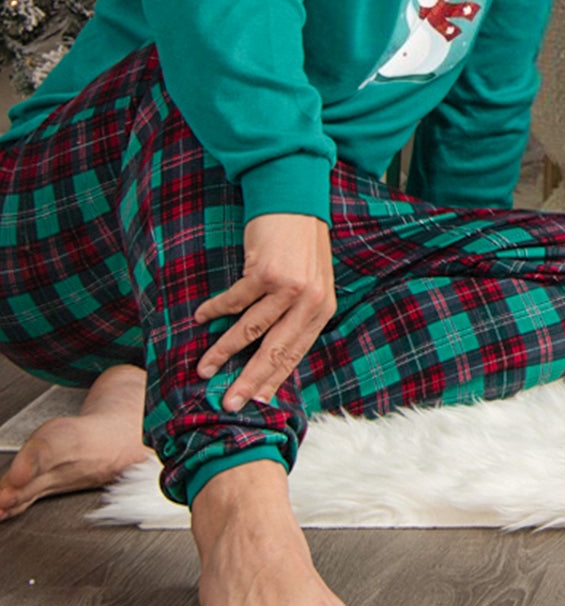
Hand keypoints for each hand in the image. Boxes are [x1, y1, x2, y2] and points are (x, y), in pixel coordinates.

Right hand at [194, 213, 334, 412]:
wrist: (296, 202)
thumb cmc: (300, 246)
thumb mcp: (310, 282)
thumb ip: (296, 314)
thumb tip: (267, 350)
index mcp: (322, 309)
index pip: (295, 352)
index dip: (274, 378)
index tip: (257, 403)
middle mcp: (309, 301)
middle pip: (275, 349)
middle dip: (250, 379)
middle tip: (229, 403)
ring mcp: (289, 287)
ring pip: (250, 329)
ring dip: (223, 351)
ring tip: (203, 368)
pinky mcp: (266, 272)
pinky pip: (234, 300)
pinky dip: (215, 310)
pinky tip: (200, 318)